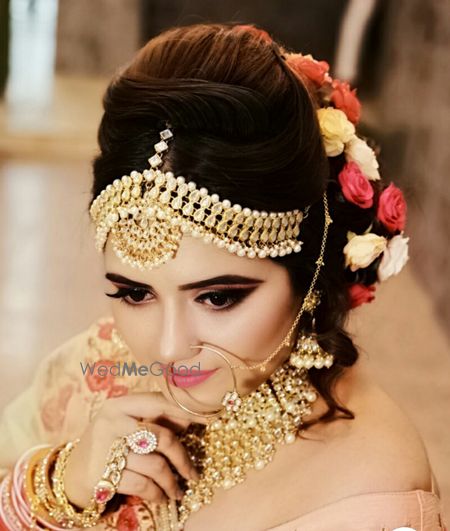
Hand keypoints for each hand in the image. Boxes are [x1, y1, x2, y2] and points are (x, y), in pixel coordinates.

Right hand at [64, 392, 203, 507]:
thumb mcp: (125, 425)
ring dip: (172, 482)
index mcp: (119, 405)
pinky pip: (143, 485)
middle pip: (163, 437)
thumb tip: (191, 420)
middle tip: (194, 473)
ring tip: (178, 491)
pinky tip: (162, 497)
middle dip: (183, 458)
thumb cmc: (108, 445)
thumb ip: (153, 420)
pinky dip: (157, 493)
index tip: (208, 420)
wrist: (70, 474)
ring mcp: (106, 448)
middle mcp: (112, 422)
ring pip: (156, 465)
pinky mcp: (103, 475)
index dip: (186, 411)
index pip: (159, 402)